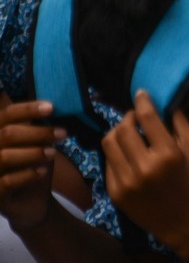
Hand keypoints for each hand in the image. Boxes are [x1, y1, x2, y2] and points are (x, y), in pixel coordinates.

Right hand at [0, 97, 62, 230]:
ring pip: (4, 157)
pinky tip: (42, 172)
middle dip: (37, 132)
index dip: (27, 109)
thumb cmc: (31, 166)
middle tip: (62, 133)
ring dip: (33, 152)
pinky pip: (6, 182)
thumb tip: (52, 106)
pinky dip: (27, 175)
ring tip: (52, 153)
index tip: (51, 107)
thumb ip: (36, 127)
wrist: (30, 202)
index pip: (5, 115)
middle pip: (6, 134)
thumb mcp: (34, 144)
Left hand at [101, 91, 188, 244]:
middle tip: (135, 116)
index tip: (140, 93)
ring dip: (118, 131)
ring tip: (128, 132)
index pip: (147, 118)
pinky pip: (108, 162)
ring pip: (109, 143)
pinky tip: (129, 154)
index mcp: (167, 155)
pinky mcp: (115, 192)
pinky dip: (117, 152)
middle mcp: (144, 167)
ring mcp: (126, 181)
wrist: (181, 220)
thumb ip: (181, 123)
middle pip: (123, 128)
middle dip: (128, 117)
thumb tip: (166, 102)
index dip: (142, 101)